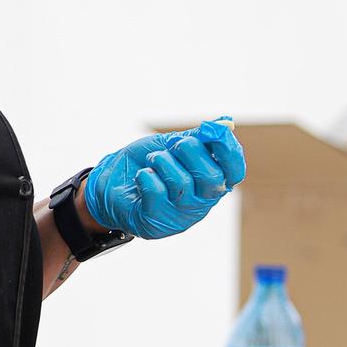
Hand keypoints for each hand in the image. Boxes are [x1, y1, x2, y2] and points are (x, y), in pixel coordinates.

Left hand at [84, 117, 244, 238]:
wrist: (111, 182)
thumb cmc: (148, 163)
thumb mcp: (173, 145)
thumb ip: (198, 137)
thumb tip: (225, 124)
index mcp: (211, 181)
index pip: (234, 172)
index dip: (230, 152)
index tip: (217, 132)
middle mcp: (201, 202)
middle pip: (212, 178)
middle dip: (192, 152)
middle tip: (175, 145)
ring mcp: (180, 215)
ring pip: (182, 183)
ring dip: (163, 162)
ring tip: (152, 161)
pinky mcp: (157, 222)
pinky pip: (157, 192)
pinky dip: (147, 176)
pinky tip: (142, 176)